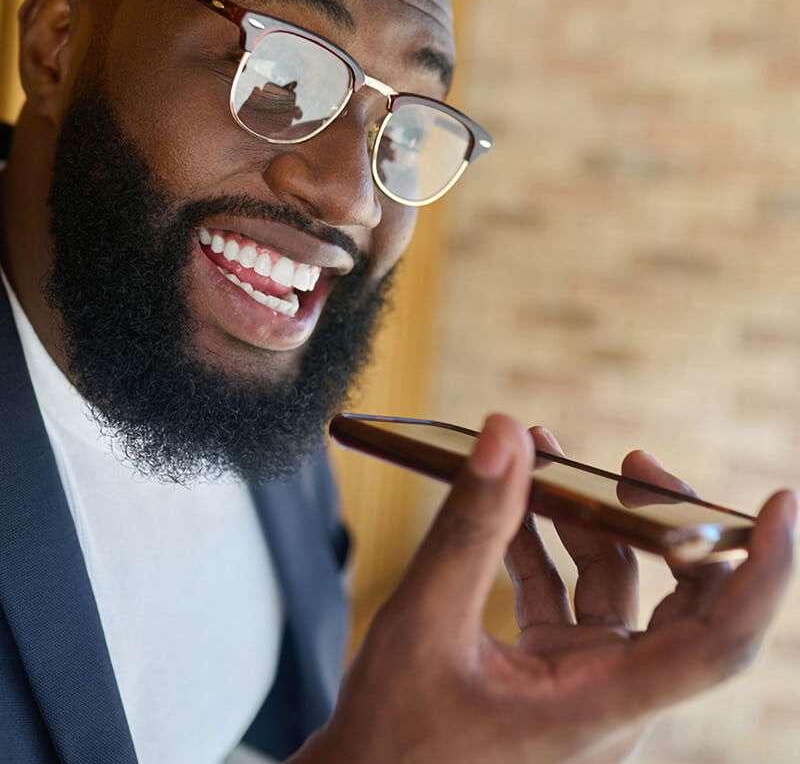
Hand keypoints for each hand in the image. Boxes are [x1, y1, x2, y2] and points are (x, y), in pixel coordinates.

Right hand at [296, 415, 795, 763]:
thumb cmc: (396, 738)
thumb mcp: (424, 622)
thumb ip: (470, 528)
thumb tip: (507, 434)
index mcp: (603, 707)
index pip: (718, 643)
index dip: (762, 574)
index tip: (781, 503)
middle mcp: (612, 697)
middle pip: (684, 603)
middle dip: (663, 523)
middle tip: (630, 462)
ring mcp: (585, 683)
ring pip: (619, 587)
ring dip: (588, 519)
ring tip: (542, 453)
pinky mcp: (555, 671)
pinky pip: (570, 594)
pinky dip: (548, 543)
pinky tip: (514, 501)